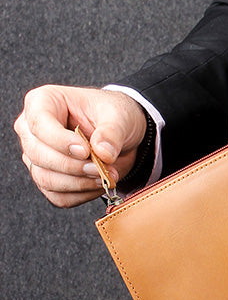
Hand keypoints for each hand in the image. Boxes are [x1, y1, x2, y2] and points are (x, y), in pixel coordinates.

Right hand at [14, 85, 147, 207]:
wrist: (123, 135)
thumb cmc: (113, 116)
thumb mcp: (120, 116)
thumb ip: (112, 132)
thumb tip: (103, 153)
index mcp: (43, 103)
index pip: (39, 126)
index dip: (61, 142)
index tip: (85, 150)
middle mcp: (32, 130)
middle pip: (38, 155)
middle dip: (73, 167)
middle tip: (100, 168)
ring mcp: (37, 156)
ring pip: (45, 179)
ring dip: (78, 184)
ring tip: (105, 177)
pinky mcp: (49, 178)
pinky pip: (58, 196)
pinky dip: (81, 195)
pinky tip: (98, 185)